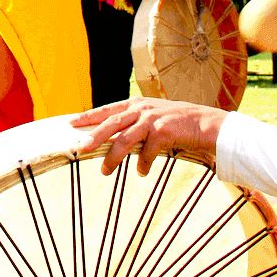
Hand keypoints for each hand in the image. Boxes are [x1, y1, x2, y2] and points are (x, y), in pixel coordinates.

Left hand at [71, 98, 227, 175]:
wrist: (205, 123)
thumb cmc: (176, 122)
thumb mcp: (152, 116)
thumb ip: (133, 123)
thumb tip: (110, 139)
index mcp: (135, 104)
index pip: (106, 109)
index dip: (88, 116)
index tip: (71, 123)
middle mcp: (141, 109)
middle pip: (111, 123)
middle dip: (94, 136)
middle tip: (80, 148)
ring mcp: (152, 119)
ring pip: (125, 139)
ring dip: (114, 157)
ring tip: (105, 171)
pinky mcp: (164, 132)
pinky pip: (147, 153)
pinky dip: (143, 165)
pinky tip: (142, 172)